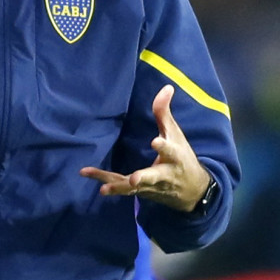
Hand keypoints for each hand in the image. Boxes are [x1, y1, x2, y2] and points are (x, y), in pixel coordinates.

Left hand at [80, 85, 211, 212]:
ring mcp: (151, 186)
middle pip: (153, 177)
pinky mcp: (141, 192)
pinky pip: (122, 188)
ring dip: (118, 188)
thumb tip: (166, 87)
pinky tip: (86, 173)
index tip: (155, 141)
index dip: (164, 146)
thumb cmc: (182, 157)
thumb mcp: (175, 135)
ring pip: (134, 188)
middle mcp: (164, 175)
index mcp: (175, 157)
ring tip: (104, 189)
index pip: (170, 150)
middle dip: (143, 178)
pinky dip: (107, 183)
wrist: (193, 191)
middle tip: (133, 180)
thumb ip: (165, 113)